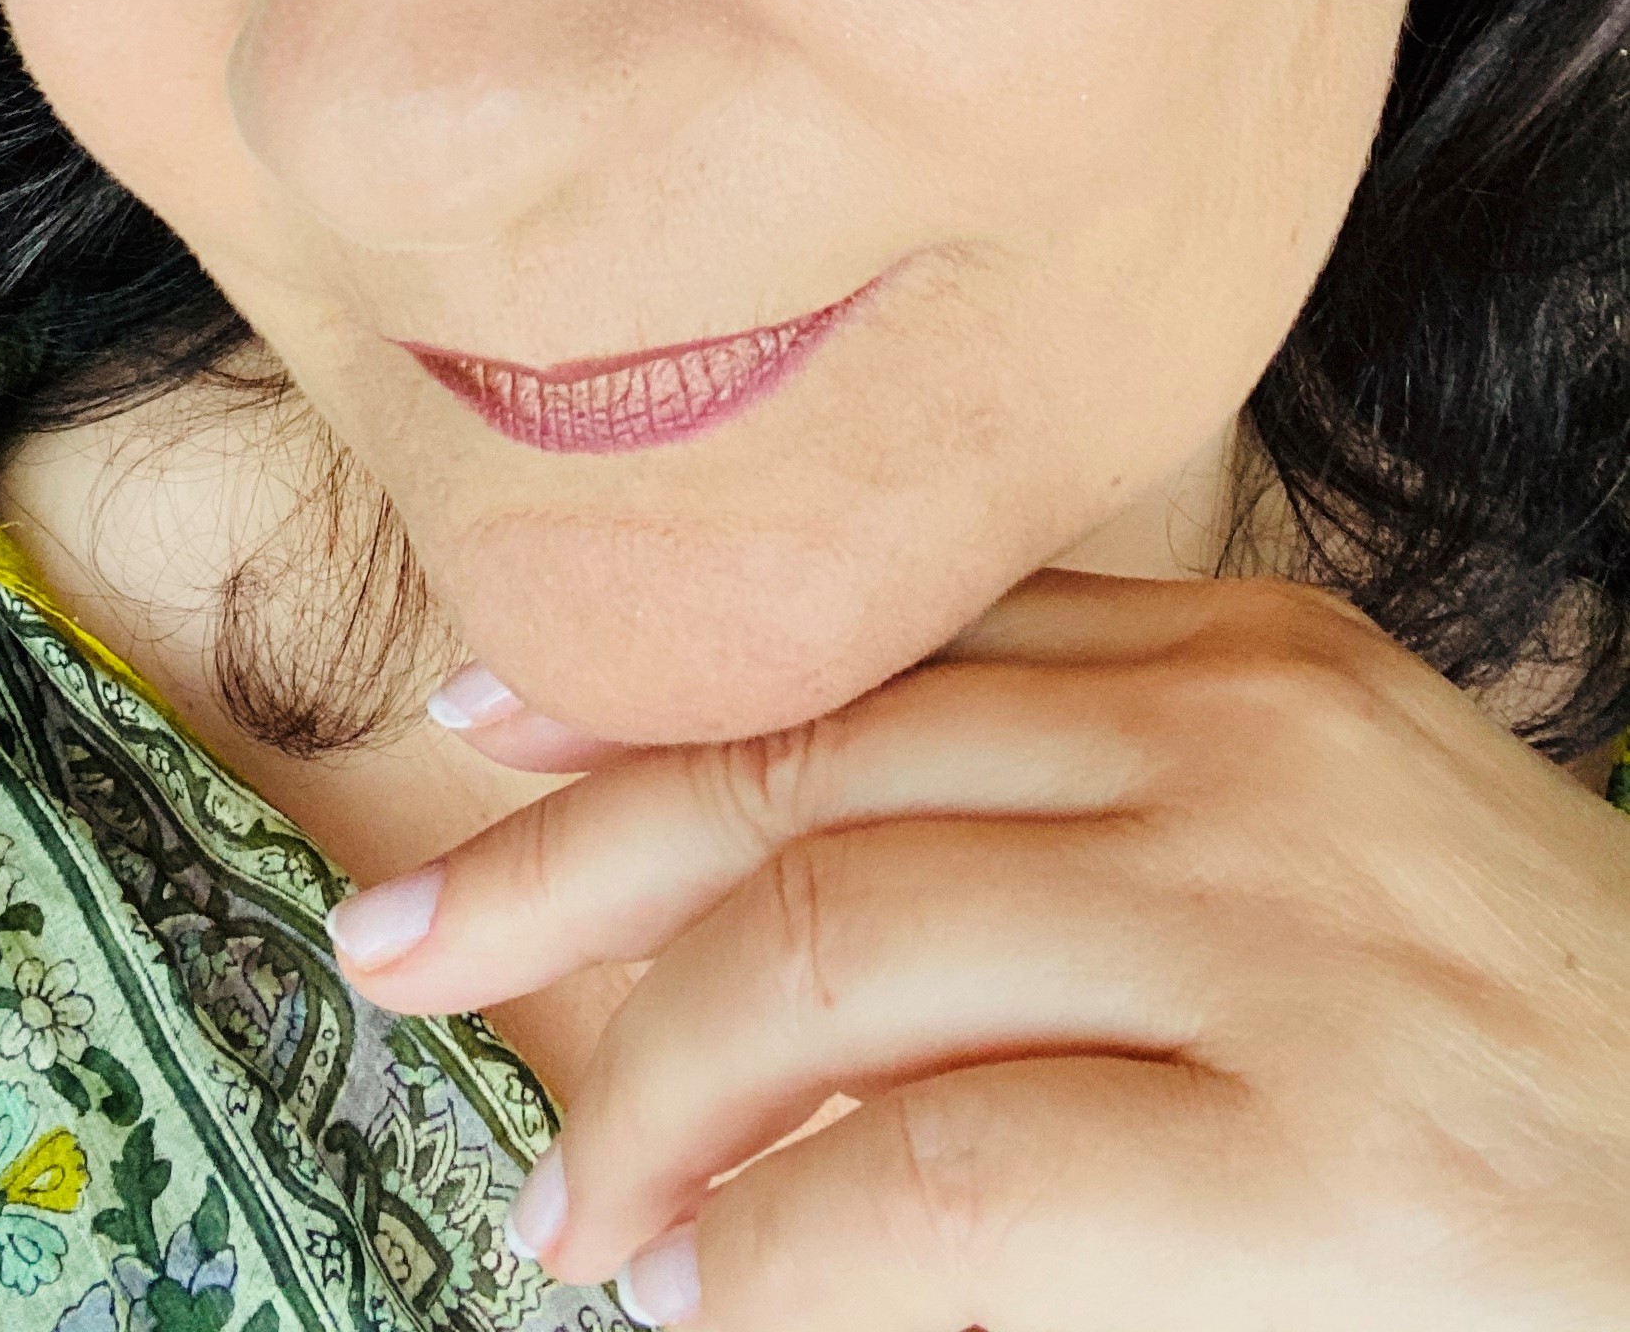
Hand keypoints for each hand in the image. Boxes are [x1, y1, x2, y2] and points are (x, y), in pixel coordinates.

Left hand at [328, 572, 1629, 1330]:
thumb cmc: (1529, 1044)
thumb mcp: (1314, 840)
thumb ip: (1072, 813)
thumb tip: (780, 889)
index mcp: (1228, 656)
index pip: (858, 652)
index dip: (634, 702)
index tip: (472, 738)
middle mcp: (1234, 746)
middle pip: (800, 776)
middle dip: (560, 872)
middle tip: (404, 955)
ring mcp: (1278, 932)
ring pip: (835, 949)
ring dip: (657, 1092)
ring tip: (585, 1211)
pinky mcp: (1320, 1155)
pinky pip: (949, 1180)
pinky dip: (791, 1243)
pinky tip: (724, 1291)